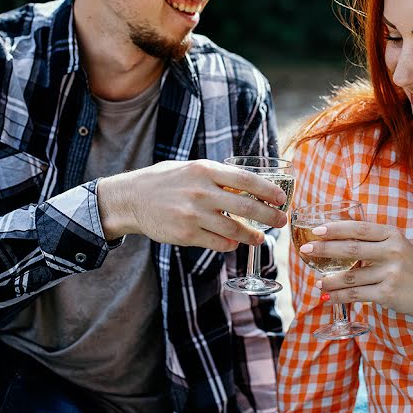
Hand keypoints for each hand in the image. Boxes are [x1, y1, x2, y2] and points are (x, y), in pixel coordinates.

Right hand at [96, 159, 287, 251]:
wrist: (131, 199)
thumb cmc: (165, 181)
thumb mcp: (191, 168)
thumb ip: (218, 177)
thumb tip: (250, 186)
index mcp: (205, 170)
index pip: (246, 180)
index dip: (268, 190)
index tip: (281, 198)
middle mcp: (201, 192)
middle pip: (246, 207)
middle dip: (269, 216)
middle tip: (282, 221)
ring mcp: (193, 215)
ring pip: (234, 229)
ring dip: (252, 235)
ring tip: (261, 238)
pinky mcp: (186, 234)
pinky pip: (217, 243)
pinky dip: (230, 244)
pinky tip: (235, 242)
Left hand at [300, 220, 412, 320]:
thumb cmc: (408, 266)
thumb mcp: (396, 245)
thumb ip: (372, 238)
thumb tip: (338, 230)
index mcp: (392, 235)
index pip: (359, 228)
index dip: (336, 228)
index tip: (317, 230)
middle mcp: (393, 252)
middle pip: (352, 249)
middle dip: (325, 249)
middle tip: (305, 249)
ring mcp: (391, 274)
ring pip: (351, 276)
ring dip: (330, 279)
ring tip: (317, 280)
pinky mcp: (388, 294)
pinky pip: (356, 295)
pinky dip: (339, 296)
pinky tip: (328, 296)